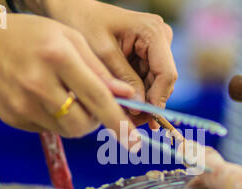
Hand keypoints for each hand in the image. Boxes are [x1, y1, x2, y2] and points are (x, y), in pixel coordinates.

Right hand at [0, 13, 137, 146]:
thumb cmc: (30, 36)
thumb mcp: (70, 39)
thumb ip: (100, 69)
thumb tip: (126, 96)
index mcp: (56, 57)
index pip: (96, 97)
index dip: (118, 121)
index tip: (133, 142)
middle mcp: (37, 84)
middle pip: (83, 123)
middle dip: (96, 120)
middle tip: (93, 103)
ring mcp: (22, 105)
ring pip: (67, 130)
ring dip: (78, 121)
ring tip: (69, 97)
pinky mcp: (13, 118)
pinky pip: (48, 129)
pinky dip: (57, 120)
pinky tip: (47, 99)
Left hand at [41, 0, 177, 129]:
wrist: (74, 10)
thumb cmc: (84, 23)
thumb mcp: (102, 53)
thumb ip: (124, 79)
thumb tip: (141, 108)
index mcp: (153, 32)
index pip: (166, 74)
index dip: (157, 100)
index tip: (142, 118)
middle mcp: (161, 39)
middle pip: (163, 83)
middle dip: (148, 104)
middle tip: (129, 125)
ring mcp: (156, 48)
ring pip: (156, 86)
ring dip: (142, 103)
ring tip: (123, 119)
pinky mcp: (148, 56)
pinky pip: (147, 82)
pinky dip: (136, 96)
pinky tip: (123, 107)